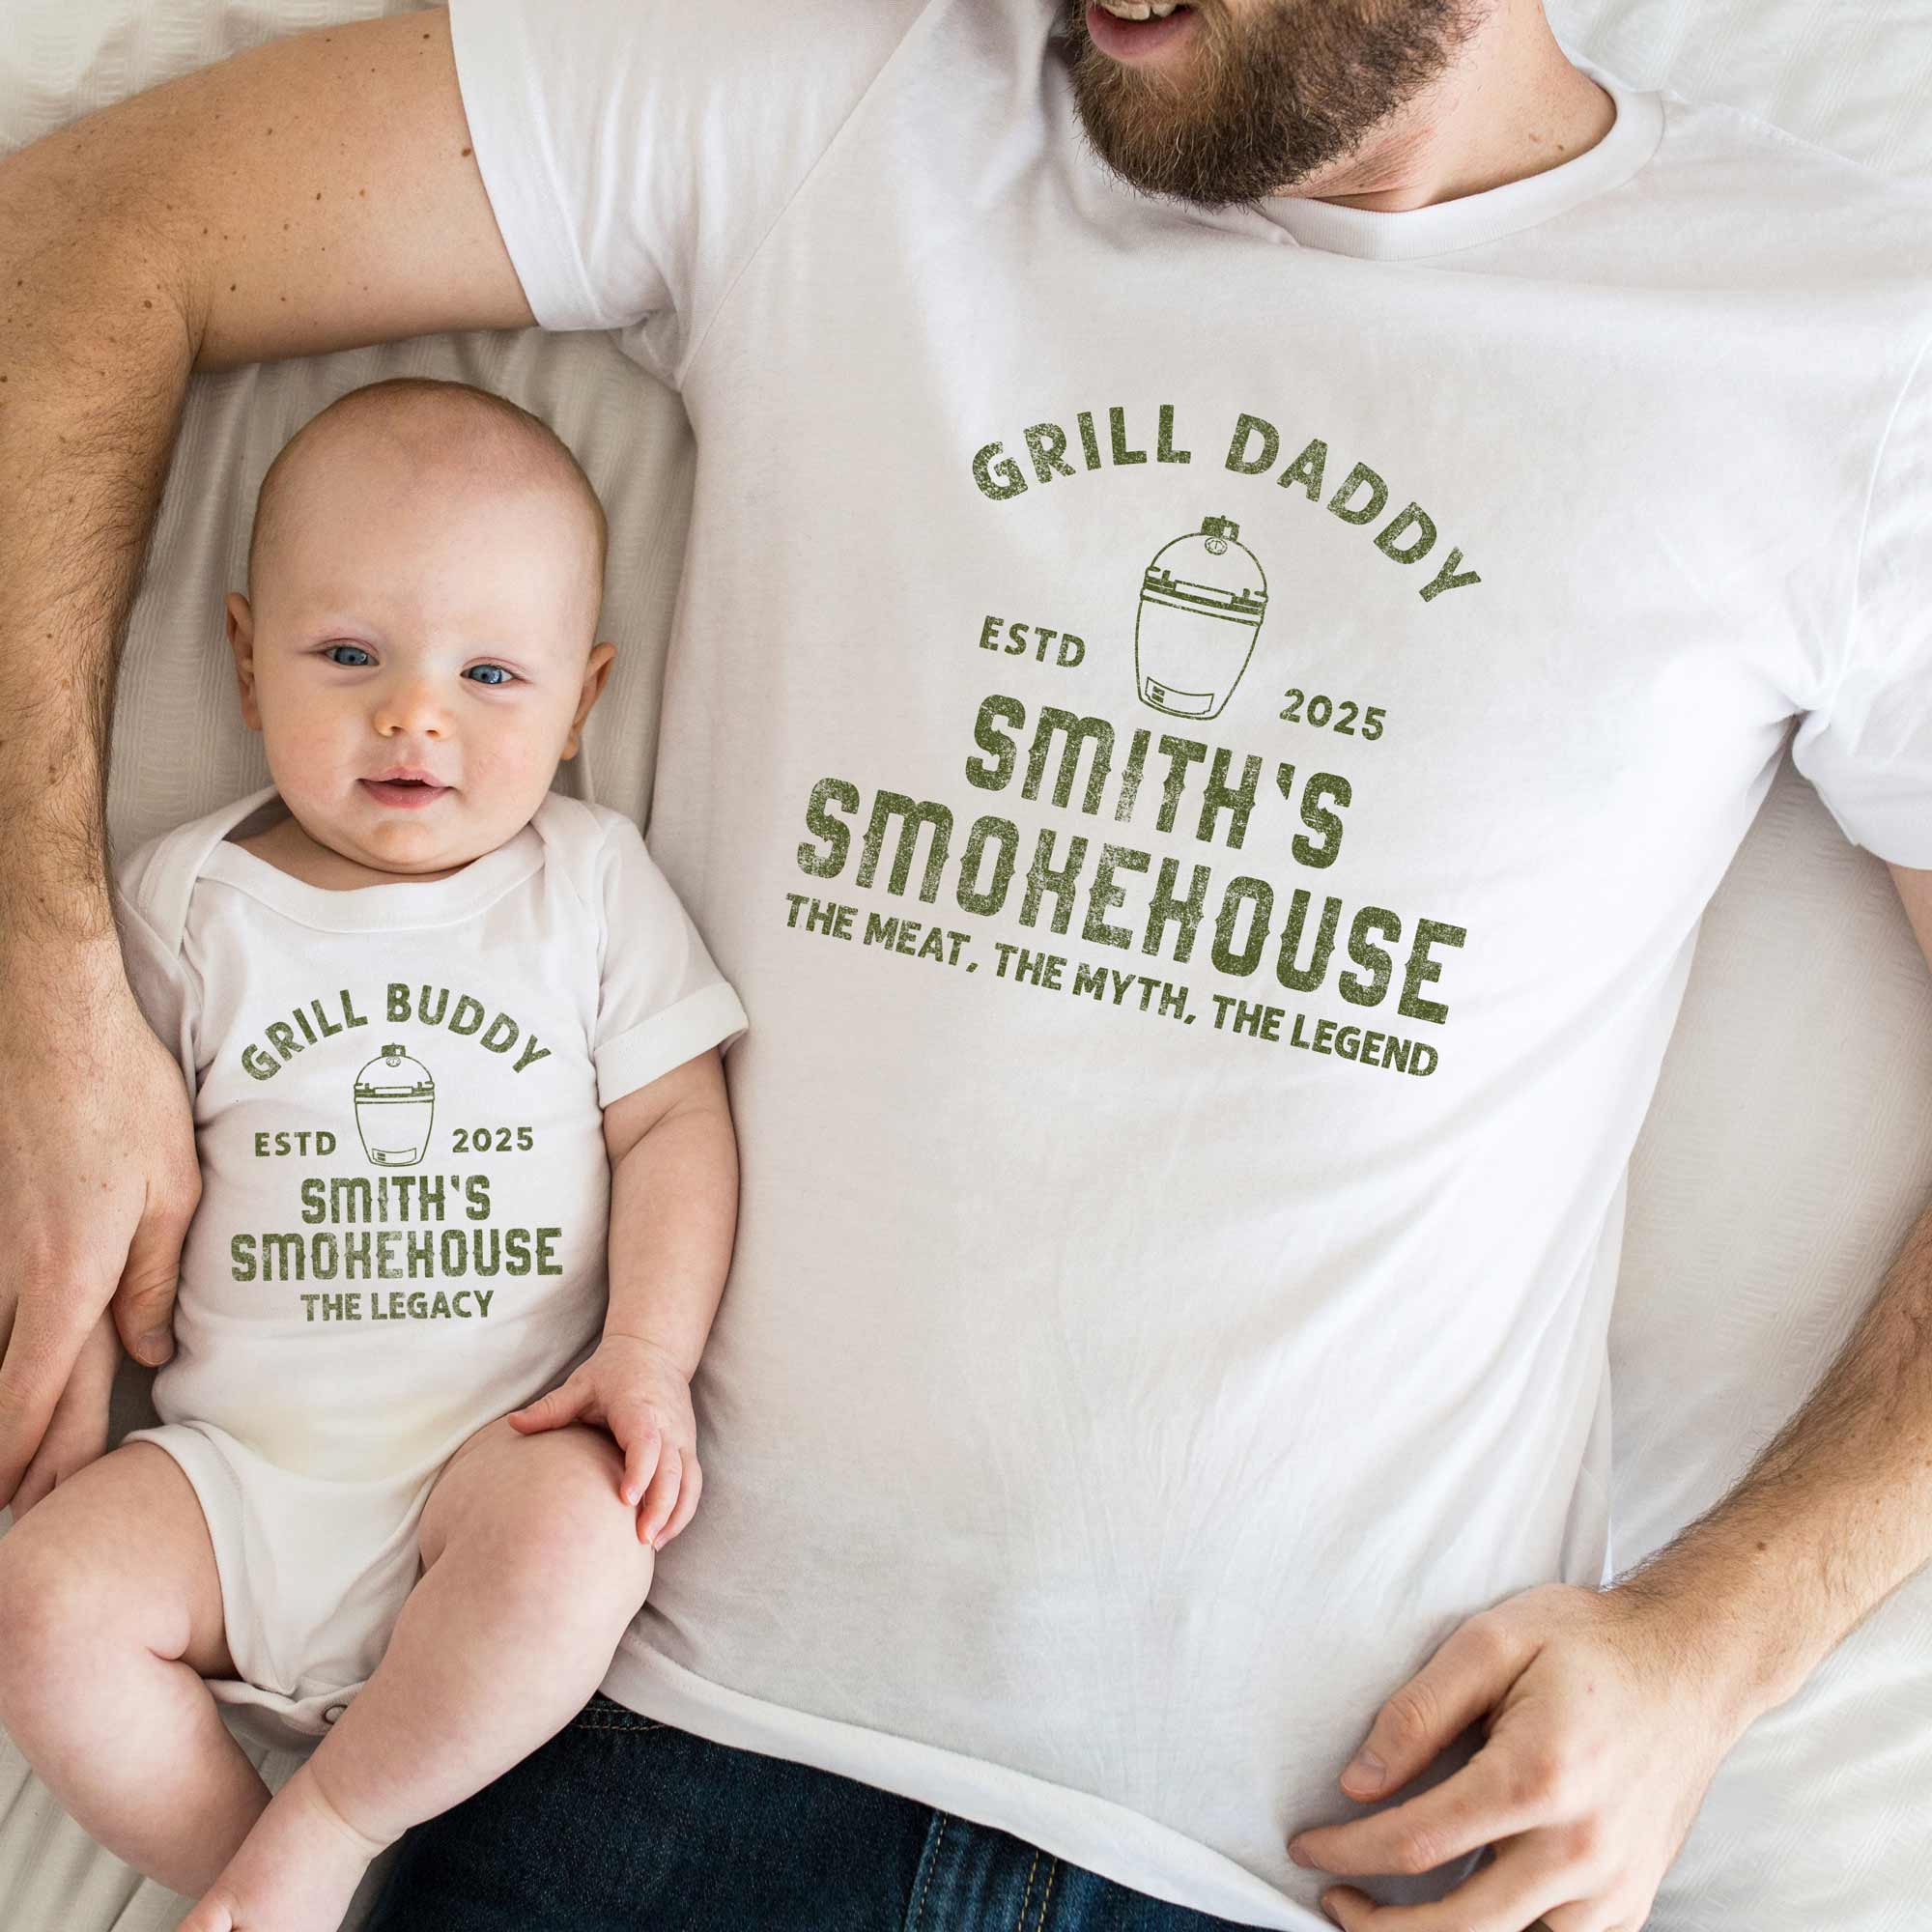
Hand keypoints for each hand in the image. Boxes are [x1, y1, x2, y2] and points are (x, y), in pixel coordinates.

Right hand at [1, 951, 201, 1508]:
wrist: (47, 1018)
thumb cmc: (122, 1094)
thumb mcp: (173, 1187)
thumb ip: (154, 1279)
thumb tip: (148, 1353)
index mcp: (71, 1274)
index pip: (48, 1393)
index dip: (44, 1455)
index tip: (41, 1500)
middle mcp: (12, 1273)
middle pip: (6, 1390)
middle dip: (11, 1458)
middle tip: (19, 1508)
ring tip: (3, 1466)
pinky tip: (3, 1367)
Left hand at [506, 1334, 701, 1548]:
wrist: (655, 1352)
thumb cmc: (613, 1371)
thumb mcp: (581, 1384)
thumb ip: (550, 1408)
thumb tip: (513, 1424)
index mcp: (640, 1408)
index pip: (646, 1443)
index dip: (639, 1471)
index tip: (625, 1500)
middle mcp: (667, 1425)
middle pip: (673, 1470)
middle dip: (660, 1506)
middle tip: (640, 1539)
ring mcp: (682, 1438)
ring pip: (689, 1481)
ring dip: (675, 1513)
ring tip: (653, 1545)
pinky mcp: (687, 1447)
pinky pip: (693, 1484)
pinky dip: (683, 1510)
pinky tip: (663, 1535)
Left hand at [1286, 1583, 1746, 1931]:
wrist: (1692, 1666)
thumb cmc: (1587, 1643)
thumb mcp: (1492, 1639)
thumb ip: (1418, 1710)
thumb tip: (1358, 1784)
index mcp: (1538, 1777)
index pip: (1416, 1841)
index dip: (1346, 1852)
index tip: (1305, 1847)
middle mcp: (1581, 1848)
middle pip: (1457, 1928)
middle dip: (1377, 1926)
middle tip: (1332, 1898)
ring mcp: (1613, 1886)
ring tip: (1382, 1912)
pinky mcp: (1630, 1902)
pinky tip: (1459, 1913)